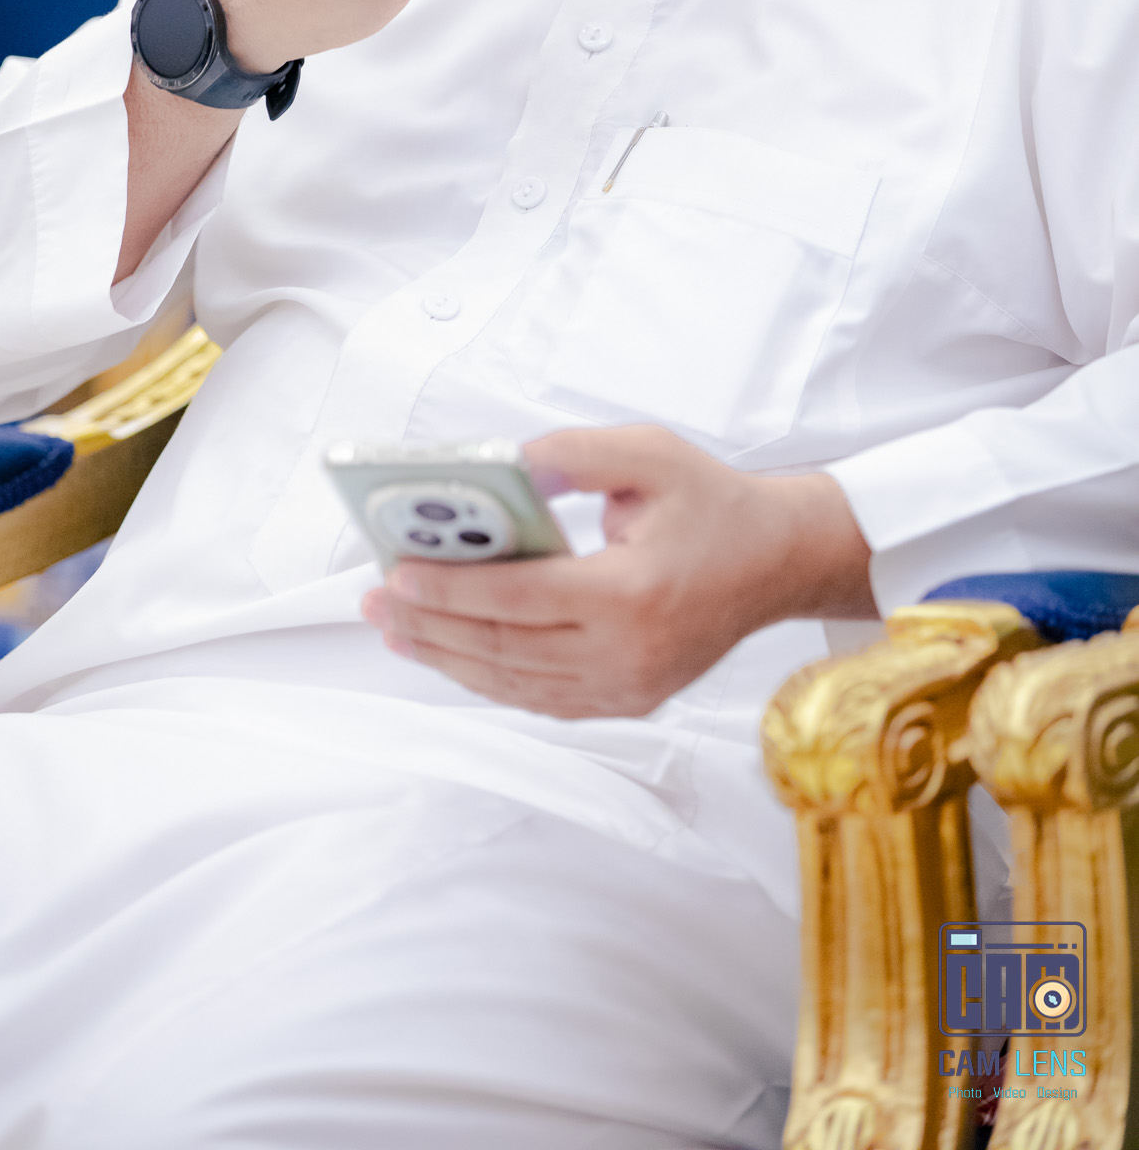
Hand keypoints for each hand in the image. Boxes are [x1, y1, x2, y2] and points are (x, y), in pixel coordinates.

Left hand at [361, 425, 874, 718]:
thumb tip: (502, 468)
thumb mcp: (647, 453)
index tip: (392, 575)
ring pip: (514, 682)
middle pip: (502, 648)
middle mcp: (628, 653)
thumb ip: (569, 455)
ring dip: (447, 657)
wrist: (781, 560)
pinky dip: (490, 677)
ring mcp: (629, 686)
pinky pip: (541, 698)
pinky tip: (453, 653)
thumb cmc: (714, 503)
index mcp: (631, 594)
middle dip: (427, 626)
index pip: (515, 600)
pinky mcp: (629, 699)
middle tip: (372, 603)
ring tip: (395, 628)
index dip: (447, 591)